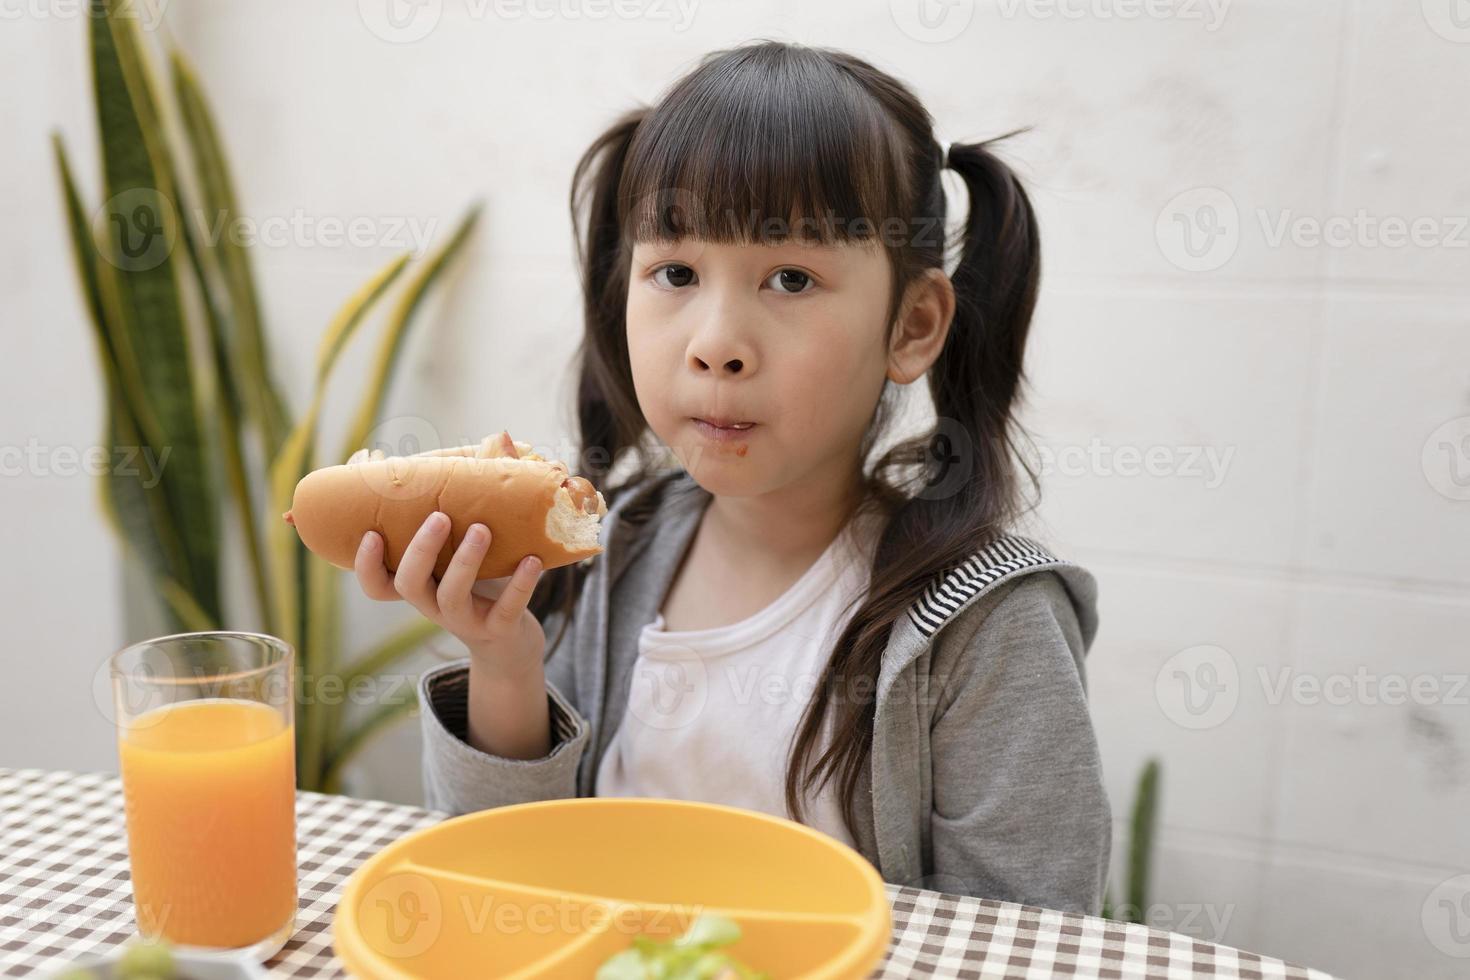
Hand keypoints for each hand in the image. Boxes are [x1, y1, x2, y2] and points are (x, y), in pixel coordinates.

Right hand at [354, 511, 545, 676]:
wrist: (512, 643)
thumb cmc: (487, 584)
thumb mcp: (474, 548)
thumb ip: (480, 500)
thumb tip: (503, 438)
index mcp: (420, 584)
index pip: (377, 585)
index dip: (366, 565)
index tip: (371, 533)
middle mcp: (433, 605)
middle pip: (409, 584)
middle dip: (421, 549)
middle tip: (440, 517)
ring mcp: (464, 621)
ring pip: (451, 595)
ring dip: (465, 561)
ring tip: (482, 529)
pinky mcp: (498, 630)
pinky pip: (506, 610)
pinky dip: (520, 584)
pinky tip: (532, 559)